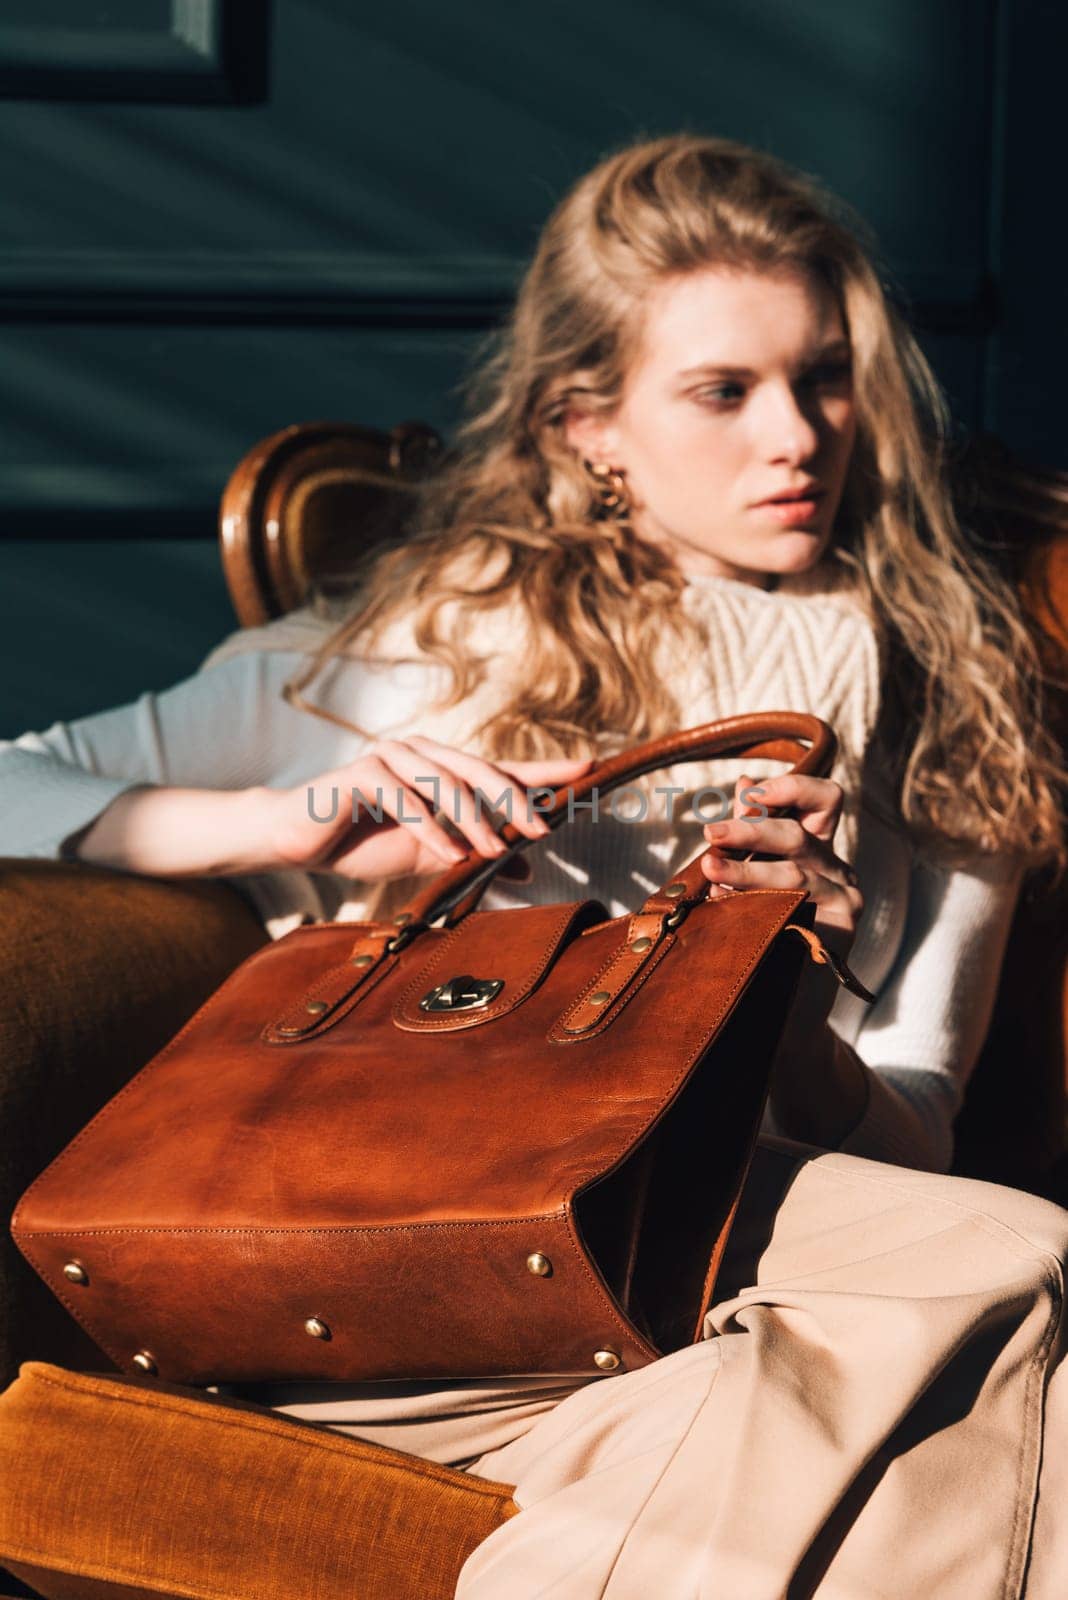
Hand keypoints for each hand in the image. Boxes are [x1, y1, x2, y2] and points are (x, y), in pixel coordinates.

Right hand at [260, 735, 595, 882]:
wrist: (298, 841)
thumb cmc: (364, 842)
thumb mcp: (431, 855)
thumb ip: (475, 854)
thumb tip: (528, 869)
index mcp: (441, 770)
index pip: (501, 768)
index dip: (545, 770)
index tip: (589, 770)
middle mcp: (421, 754)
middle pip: (480, 770)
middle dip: (514, 801)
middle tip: (542, 830)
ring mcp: (390, 757)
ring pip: (445, 782)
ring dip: (473, 820)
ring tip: (491, 852)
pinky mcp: (361, 772)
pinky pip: (404, 798)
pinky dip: (430, 827)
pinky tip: (449, 853)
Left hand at [699, 771, 862, 958]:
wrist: (784, 1005)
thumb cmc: (767, 930)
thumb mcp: (758, 874)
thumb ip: (752, 833)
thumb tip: (744, 783)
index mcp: (818, 848)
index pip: (825, 799)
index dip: (794, 786)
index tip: (752, 792)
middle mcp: (837, 870)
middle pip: (798, 835)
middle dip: (750, 831)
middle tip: (711, 834)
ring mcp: (844, 901)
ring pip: (795, 875)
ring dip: (747, 872)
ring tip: (711, 873)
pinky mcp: (840, 934)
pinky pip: (799, 913)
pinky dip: (762, 908)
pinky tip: (733, 912)